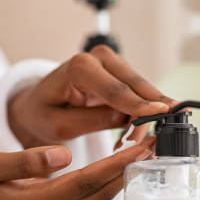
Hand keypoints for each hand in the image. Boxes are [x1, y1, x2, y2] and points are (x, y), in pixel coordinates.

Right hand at [0, 136, 154, 199]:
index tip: (142, 146)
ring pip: (96, 198)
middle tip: (156, 143)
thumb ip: (22, 162)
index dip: (115, 165)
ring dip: (122, 174)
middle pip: (98, 194)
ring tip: (145, 149)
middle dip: (130, 169)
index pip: (84, 183)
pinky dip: (106, 179)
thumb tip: (62, 155)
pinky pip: (87, 197)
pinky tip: (118, 162)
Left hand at [8, 45, 175, 147]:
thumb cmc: (43, 114)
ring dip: (144, 116)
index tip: (162, 114)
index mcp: (79, 67)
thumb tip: (126, 118)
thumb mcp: (59, 125)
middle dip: (149, 112)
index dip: (139, 104)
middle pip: (135, 86)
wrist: (37, 104)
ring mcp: (112, 62)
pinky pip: (139, 93)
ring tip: (129, 142)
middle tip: (158, 140)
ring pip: (142, 90)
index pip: (115, 89)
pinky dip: (141, 112)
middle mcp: (98, 57)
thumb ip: (92, 121)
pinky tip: (133, 131)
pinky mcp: (120, 73)